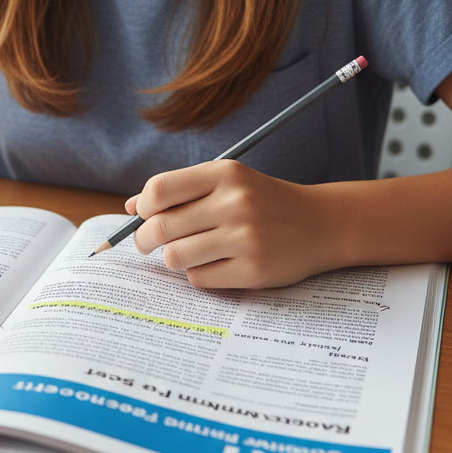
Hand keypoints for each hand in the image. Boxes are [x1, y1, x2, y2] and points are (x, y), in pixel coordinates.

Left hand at [126, 161, 339, 288]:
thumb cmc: (262, 201)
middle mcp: (235, 203)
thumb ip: (179, 190)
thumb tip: (130, 208)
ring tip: (185, 252)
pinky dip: (197, 274)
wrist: (321, 223)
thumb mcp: (226, 182)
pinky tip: (214, 264)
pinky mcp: (254, 271)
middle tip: (147, 243)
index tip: (145, 215)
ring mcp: (246, 238)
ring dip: (172, 258)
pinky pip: (199, 279)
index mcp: (224, 174)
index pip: (159, 190)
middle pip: (160, 228)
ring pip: (175, 257)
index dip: (143, 207)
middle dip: (144, 239)